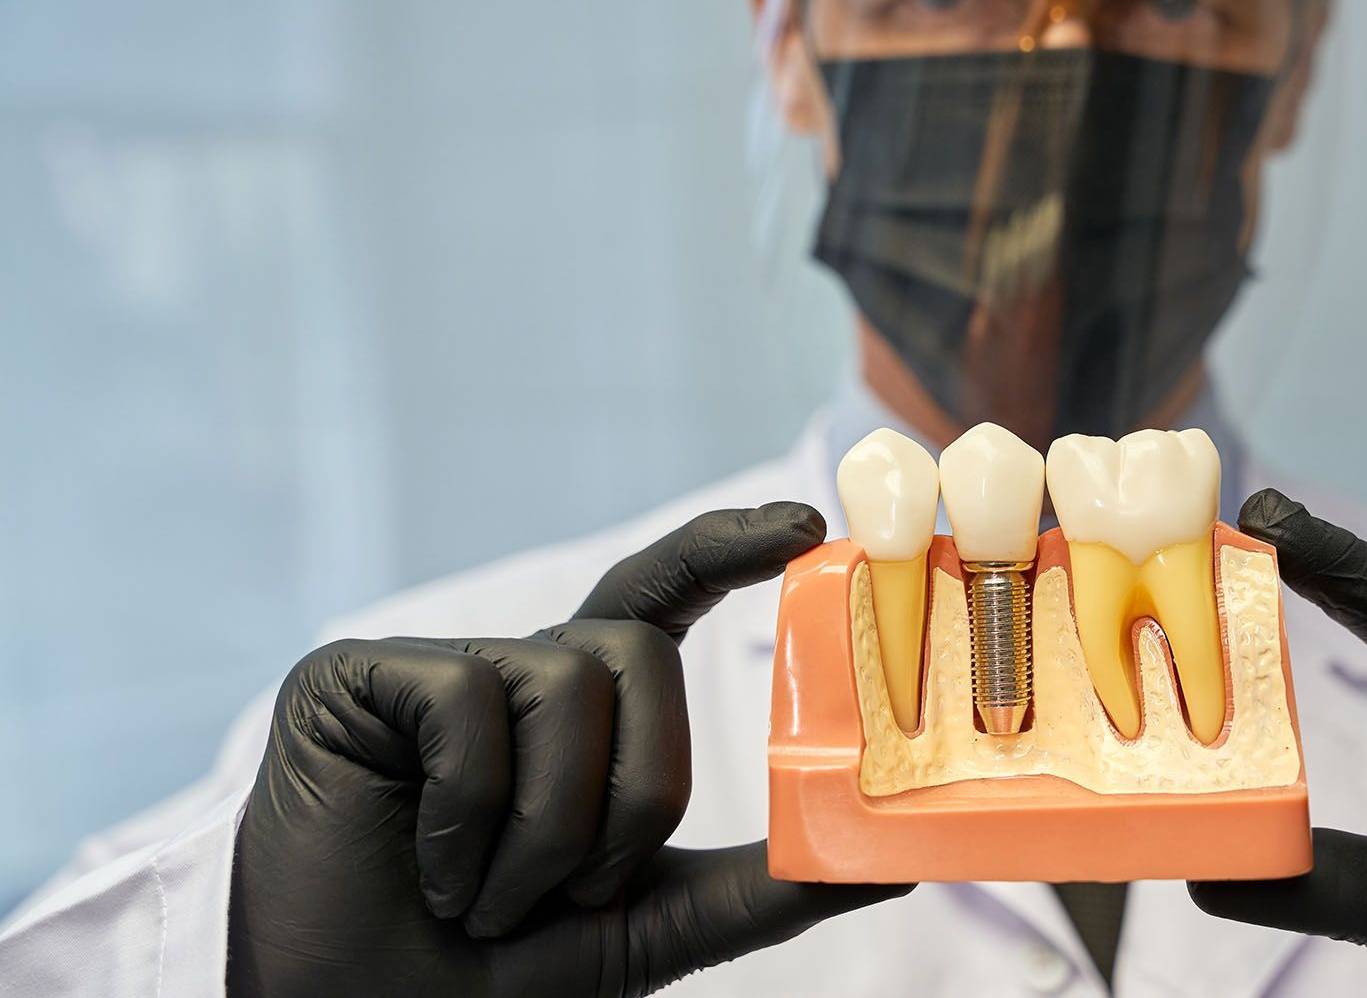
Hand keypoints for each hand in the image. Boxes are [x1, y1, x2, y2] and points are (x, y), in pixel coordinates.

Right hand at [229, 503, 908, 997]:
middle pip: (635, 653)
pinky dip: (467, 815)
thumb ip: (765, 883)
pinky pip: (467, 703)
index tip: (804, 526)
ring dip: (546, 831)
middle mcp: (514, 671)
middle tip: (569, 896)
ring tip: (488, 902)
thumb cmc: (498, 971)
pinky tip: (430, 870)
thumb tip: (898, 860)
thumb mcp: (653, 921)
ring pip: (566, 680)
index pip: (659, 594)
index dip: (724, 546)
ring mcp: (434, 668)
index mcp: (580, 711)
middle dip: (632, 798)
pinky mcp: (355, 676)